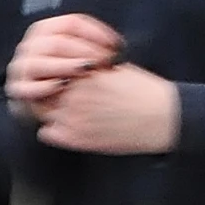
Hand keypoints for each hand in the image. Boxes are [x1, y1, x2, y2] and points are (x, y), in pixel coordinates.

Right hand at [6, 14, 121, 113]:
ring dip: (64, 66)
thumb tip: (117, 46)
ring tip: (85, 71)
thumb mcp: (79, 54)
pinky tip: (61, 87)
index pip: (71, 23)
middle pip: (57, 42)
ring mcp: (21, 66)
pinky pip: (28, 87)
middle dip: (84, 52)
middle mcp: (31, 44)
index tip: (116, 45)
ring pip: (40, 62)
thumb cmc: (67, 73)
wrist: (42, 97)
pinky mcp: (17, 88)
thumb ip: (93, 46)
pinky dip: (44, 87)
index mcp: (45, 29)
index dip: (95, 33)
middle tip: (105, 63)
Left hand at [32, 63, 177, 155]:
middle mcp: (74, 94)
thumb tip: (67, 66)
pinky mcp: (77, 138)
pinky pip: (47, 133)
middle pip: (42, 91)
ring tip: (68, 112)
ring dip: (50, 111)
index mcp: (83, 74)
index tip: (61, 78)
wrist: (161, 118)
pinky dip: (52, 130)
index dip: (53, 75)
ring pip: (42, 112)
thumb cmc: (142, 90)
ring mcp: (73, 118)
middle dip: (49, 92)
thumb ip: (86, 68)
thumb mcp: (113, 67)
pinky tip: (68, 127)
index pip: (49, 71)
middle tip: (60, 96)